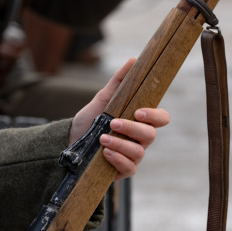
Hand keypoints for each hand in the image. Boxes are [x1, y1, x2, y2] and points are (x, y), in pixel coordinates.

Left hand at [69, 59, 170, 179]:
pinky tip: (105, 153)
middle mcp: (140, 139)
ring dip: (120, 144)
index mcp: (140, 120)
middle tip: (113, 123)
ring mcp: (133, 155)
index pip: (161, 118)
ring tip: (102, 138)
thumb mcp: (103, 99)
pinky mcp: (123, 170)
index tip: (139, 111)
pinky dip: (118, 160)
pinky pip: (130, 169)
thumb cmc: (91, 119)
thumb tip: (133, 60)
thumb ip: (118, 81)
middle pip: (151, 135)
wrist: (71, 141)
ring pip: (139, 152)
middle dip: (132, 129)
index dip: (155, 116)